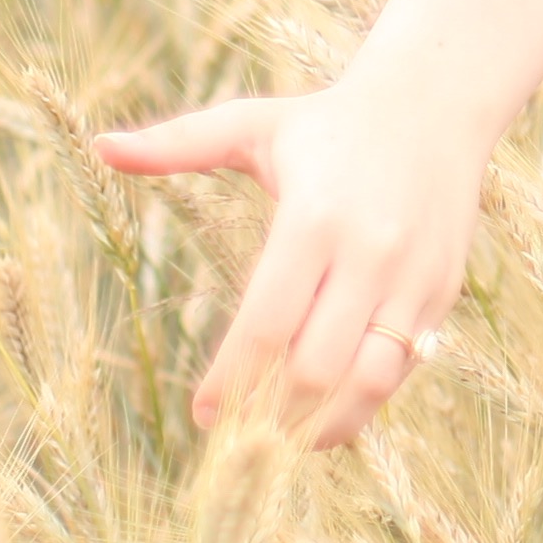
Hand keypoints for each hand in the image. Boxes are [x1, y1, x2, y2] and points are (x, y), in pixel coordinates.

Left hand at [92, 67, 489, 445]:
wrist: (436, 104)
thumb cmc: (328, 122)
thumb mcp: (253, 124)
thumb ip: (177, 143)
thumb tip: (100, 148)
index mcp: (314, 219)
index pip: (266, 325)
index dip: (231, 382)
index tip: (203, 415)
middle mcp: (369, 254)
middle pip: (316, 368)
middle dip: (272, 415)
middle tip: (238, 436)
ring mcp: (413, 279)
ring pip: (370, 381)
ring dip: (324, 423)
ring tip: (283, 438)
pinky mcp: (441, 294)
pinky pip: (402, 369)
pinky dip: (364, 402)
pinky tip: (328, 412)